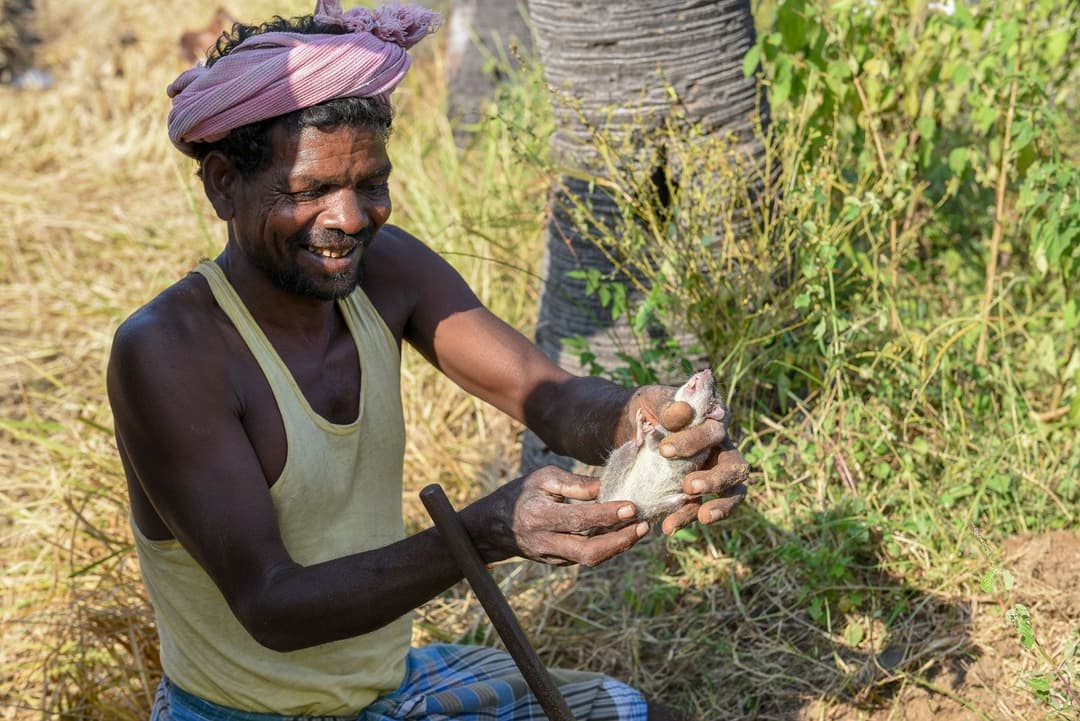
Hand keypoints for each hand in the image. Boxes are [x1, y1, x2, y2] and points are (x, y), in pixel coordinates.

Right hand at [462, 466, 648, 566]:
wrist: (493, 526)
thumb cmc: (521, 494)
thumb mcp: (543, 479)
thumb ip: (574, 483)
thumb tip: (606, 487)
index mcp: (539, 517)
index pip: (578, 519)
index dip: (606, 515)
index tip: (631, 506)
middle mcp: (545, 542)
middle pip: (588, 552)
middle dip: (620, 541)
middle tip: (643, 526)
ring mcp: (551, 557)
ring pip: (590, 559)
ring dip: (618, 546)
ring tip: (640, 529)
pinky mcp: (557, 563)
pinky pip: (586, 557)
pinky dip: (607, 547)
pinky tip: (623, 533)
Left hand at [626, 385, 749, 535]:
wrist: (633, 425)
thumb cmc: (651, 408)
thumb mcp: (654, 401)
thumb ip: (668, 406)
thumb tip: (683, 413)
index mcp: (714, 419)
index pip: (715, 431)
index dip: (695, 441)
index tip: (665, 450)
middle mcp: (722, 447)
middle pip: (734, 465)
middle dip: (715, 479)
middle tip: (690, 487)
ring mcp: (715, 471)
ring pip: (733, 492)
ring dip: (720, 506)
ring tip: (703, 518)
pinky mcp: (701, 493)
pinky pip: (705, 508)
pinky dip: (689, 518)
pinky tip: (669, 527)